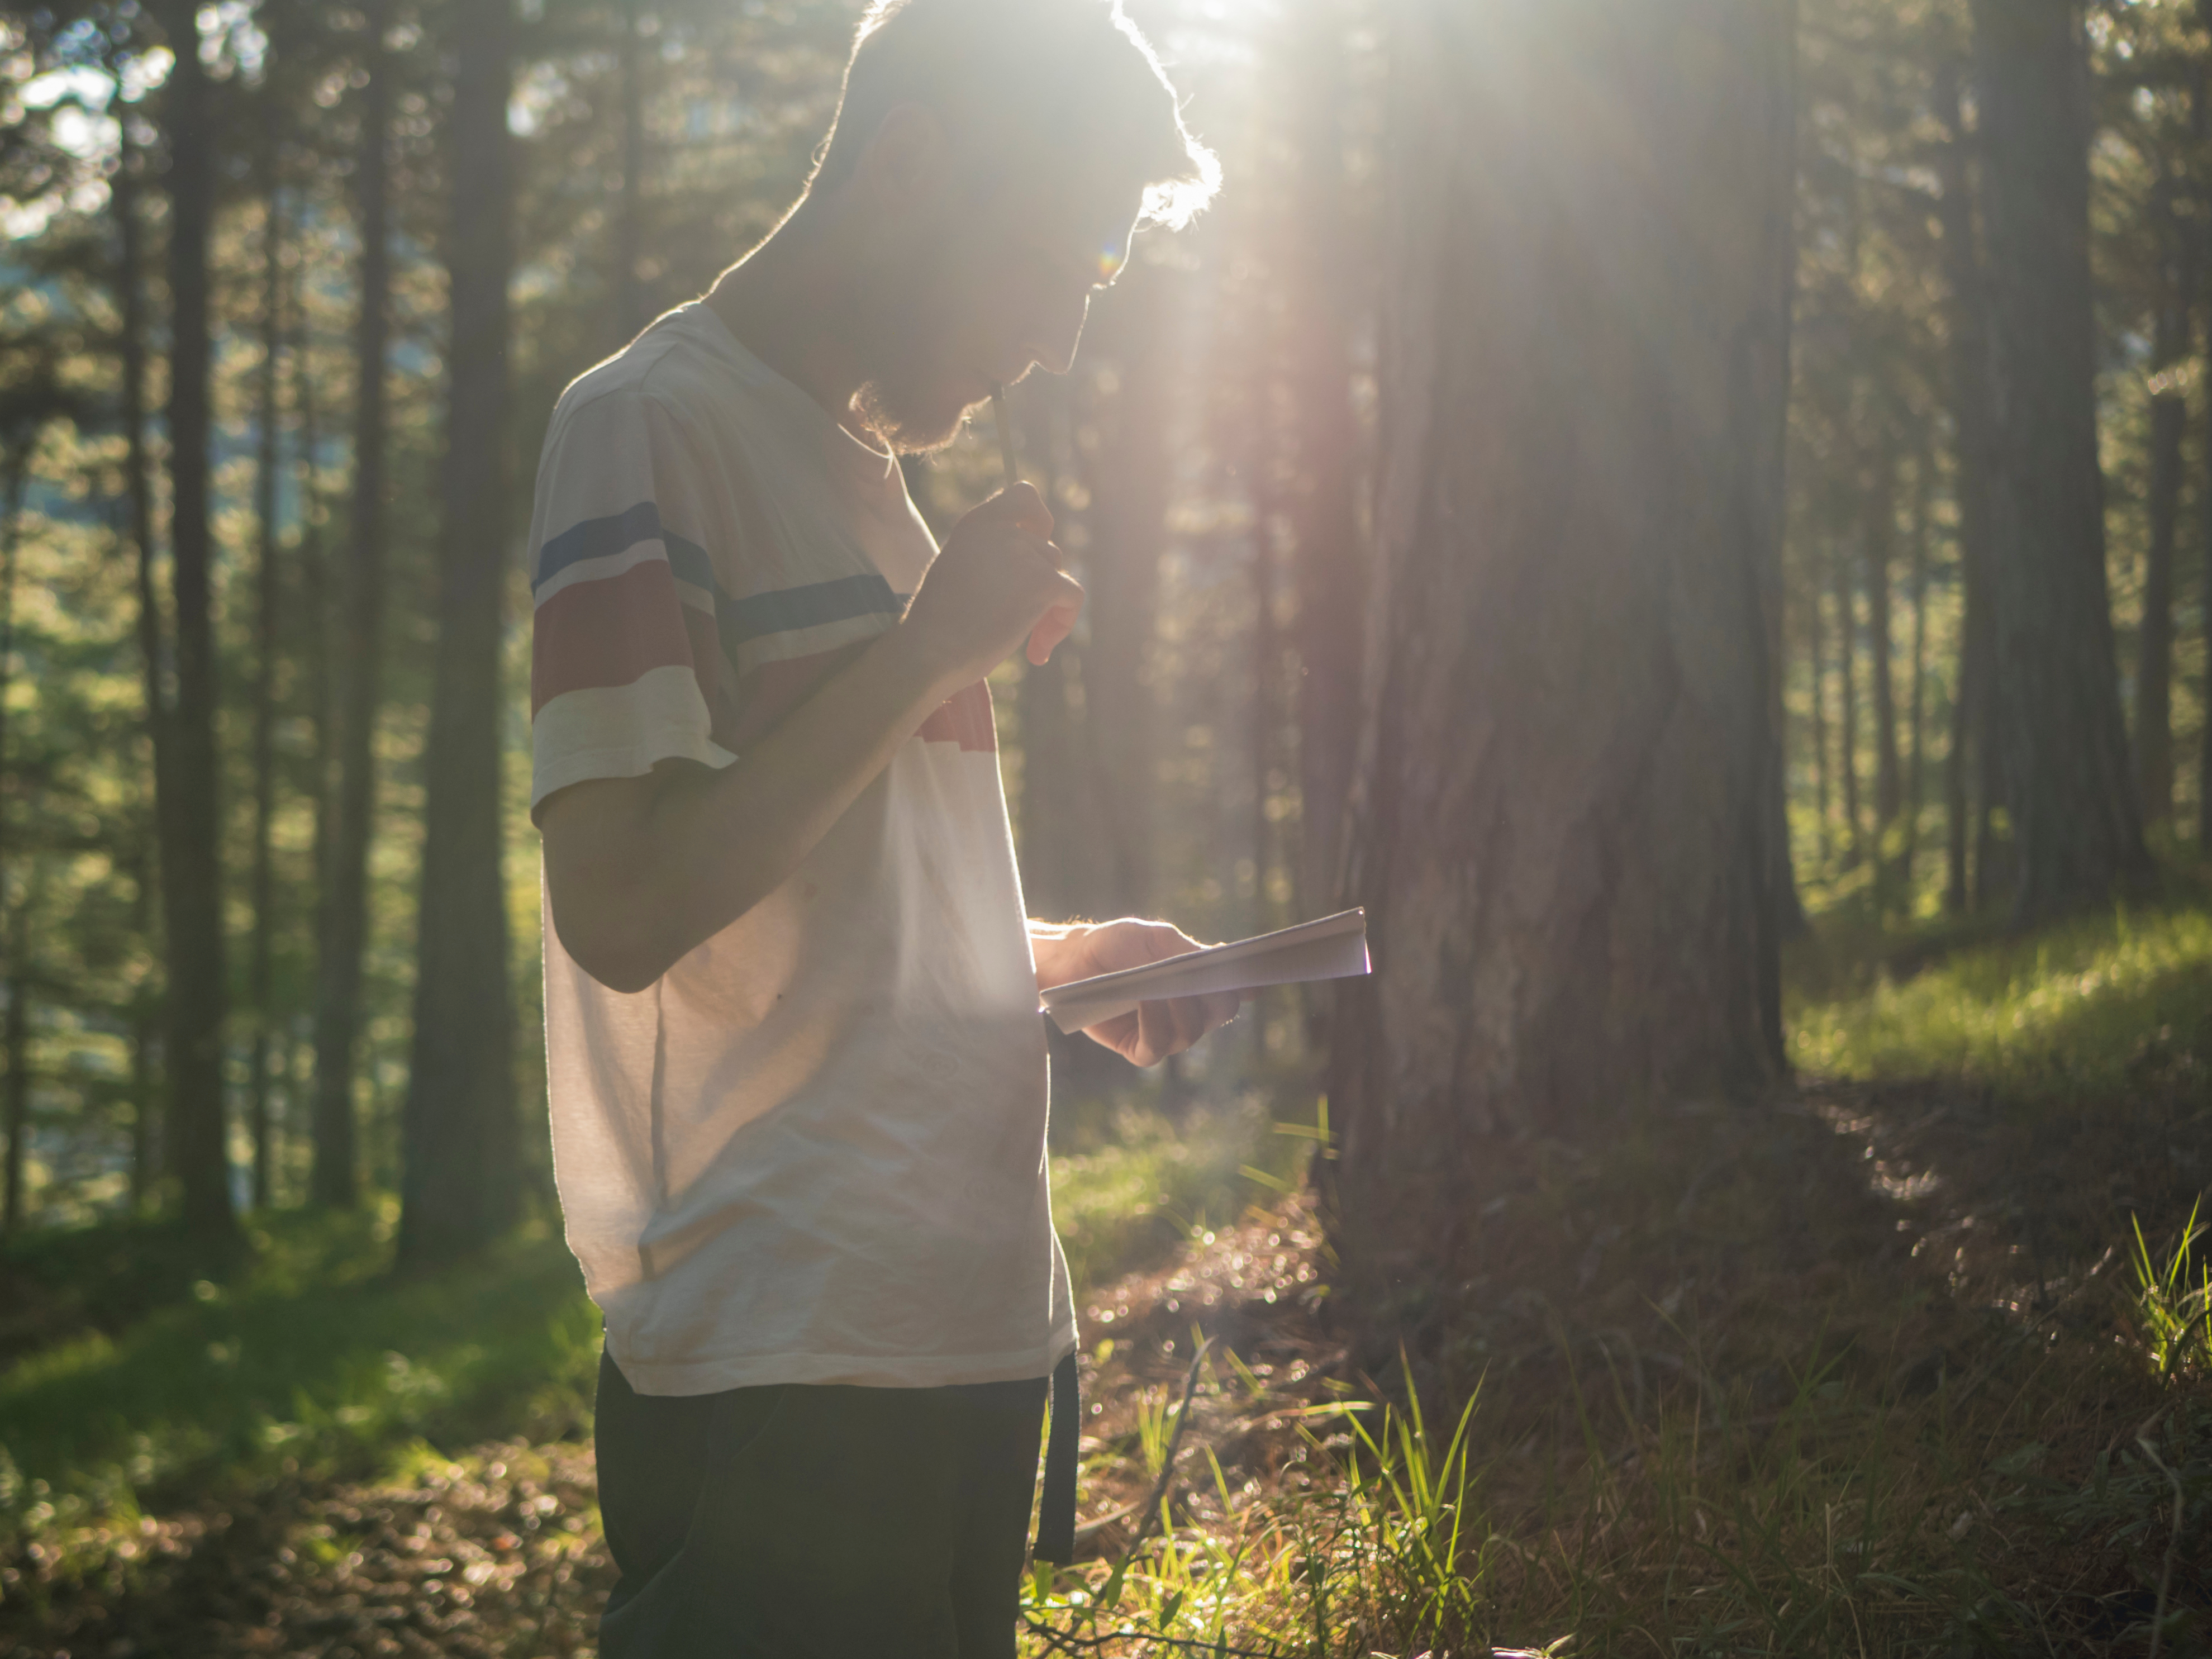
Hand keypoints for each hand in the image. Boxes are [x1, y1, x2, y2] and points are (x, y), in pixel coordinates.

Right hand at [900, 483, 1084, 690]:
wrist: (929, 652)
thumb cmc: (937, 626)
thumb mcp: (958, 570)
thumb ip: (990, 554)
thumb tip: (1032, 556)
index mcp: (975, 523)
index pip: (1023, 494)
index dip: (1038, 519)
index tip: (1038, 544)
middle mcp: (1000, 530)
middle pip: (1046, 548)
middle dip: (1040, 584)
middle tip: (1024, 621)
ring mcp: (1023, 553)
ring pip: (1058, 573)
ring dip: (1048, 608)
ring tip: (1025, 642)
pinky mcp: (1043, 581)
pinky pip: (1073, 597)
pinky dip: (1062, 624)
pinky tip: (1037, 652)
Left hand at [1052, 919, 1242, 1067]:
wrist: (1072, 961)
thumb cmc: (1117, 945)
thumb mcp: (1154, 938)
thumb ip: (1187, 951)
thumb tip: (1221, 958)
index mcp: (1200, 984)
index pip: (1236, 991)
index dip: (1247, 984)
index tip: (1247, 974)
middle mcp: (1190, 1012)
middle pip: (1220, 1014)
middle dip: (1214, 997)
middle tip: (1201, 979)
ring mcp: (1165, 1033)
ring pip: (1190, 1033)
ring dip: (1179, 1009)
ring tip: (1161, 988)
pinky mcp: (1137, 1049)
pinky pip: (1156, 1048)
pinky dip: (1154, 1026)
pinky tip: (1145, 1002)